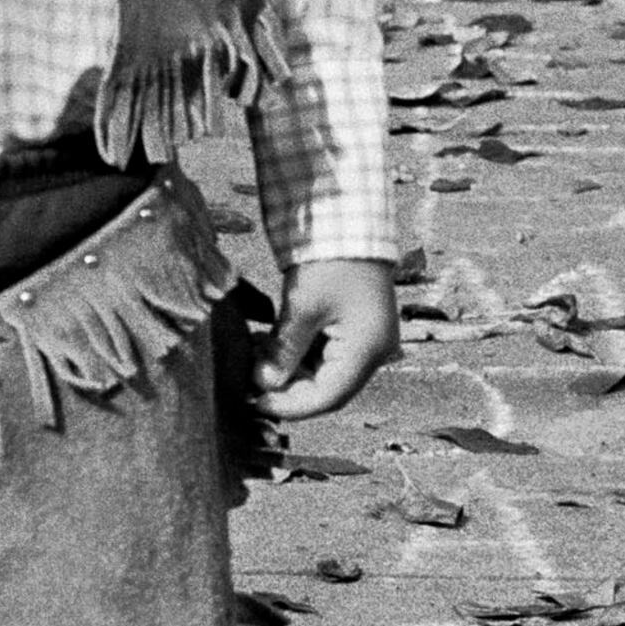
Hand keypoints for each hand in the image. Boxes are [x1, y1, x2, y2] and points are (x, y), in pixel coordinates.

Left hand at [255, 259, 398, 425]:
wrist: (348, 219)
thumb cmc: (329, 261)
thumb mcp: (301, 308)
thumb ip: (283, 351)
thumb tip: (261, 384)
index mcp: (368, 350)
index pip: (328, 397)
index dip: (290, 406)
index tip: (255, 403)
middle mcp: (374, 351)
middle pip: (327, 388)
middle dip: (287, 387)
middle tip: (249, 378)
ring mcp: (366, 340)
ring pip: (323, 373)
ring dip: (289, 370)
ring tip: (256, 354)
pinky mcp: (355, 328)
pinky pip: (325, 354)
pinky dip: (298, 354)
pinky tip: (270, 343)